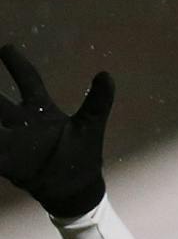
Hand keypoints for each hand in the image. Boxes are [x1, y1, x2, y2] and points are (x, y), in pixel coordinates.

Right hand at [0, 45, 113, 218]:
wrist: (76, 190)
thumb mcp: (90, 127)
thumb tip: (106, 74)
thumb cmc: (82, 155)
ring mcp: (12, 141)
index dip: (16, 63)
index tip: (6, 48)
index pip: (28, 80)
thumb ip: (98, 103)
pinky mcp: (8, 162)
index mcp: (41, 110)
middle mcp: (22, 121)